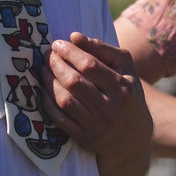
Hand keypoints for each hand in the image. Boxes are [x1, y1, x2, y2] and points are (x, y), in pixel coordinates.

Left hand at [42, 32, 151, 160]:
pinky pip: (60, 118)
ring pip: (65, 100)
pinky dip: (48, 102)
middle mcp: (111, 108)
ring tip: (43, 69)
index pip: (90, 66)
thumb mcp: (125, 70)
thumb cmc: (127, 94)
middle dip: (56, 64)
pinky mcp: (85, 138)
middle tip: (47, 55)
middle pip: (74, 82)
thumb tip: (75, 36)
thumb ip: (104, 50)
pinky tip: (44, 89)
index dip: (70, 53)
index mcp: (123, 88)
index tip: (57, 44)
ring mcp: (97, 125)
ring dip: (48, 82)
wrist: (133, 136)